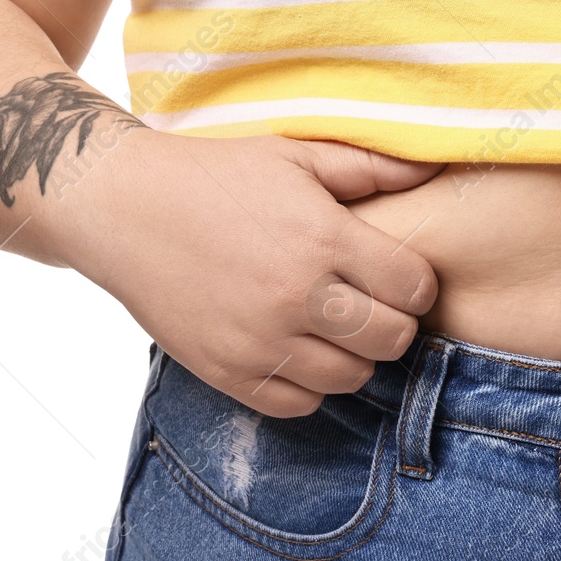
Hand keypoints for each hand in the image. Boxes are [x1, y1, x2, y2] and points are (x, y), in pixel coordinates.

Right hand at [58, 127, 445, 416]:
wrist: (125, 209)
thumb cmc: (217, 176)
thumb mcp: (296, 156)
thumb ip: (371, 167)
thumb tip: (434, 173)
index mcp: (323, 238)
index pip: (414, 288)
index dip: (416, 283)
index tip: (397, 273)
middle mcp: (296, 296)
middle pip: (392, 339)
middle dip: (393, 320)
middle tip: (370, 301)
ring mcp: (260, 341)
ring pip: (351, 378)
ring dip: (353, 354)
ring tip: (332, 323)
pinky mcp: (228, 373)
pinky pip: (301, 404)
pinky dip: (310, 383)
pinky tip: (298, 347)